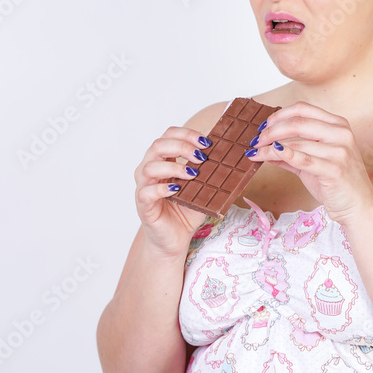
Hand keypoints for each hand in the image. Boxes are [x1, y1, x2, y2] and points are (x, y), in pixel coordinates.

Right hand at [134, 127, 214, 256]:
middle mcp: (149, 170)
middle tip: (201, 156)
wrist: (176, 239)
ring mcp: (144, 187)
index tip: (206, 142)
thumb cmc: (186, 211)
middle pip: (157, 146)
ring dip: (174, 167)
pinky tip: (177, 189)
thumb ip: (208, 170)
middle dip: (181, 146)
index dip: (186, 134)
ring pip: (150, 167)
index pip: (168, 136)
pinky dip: (162, 188)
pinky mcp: (143, 205)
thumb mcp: (201, 187)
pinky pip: (146, 192)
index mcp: (163, 161)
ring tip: (193, 174)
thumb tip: (229, 154)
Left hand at [246, 101, 372, 222]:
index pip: (303, 109)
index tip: (264, 125)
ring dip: (269, 147)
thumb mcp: (315, 162)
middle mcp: (341, 134)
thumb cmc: (338, 184)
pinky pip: (301, 159)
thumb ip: (293, 152)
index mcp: (338, 125)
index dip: (279, 115)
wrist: (359, 207)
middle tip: (255, 140)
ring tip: (255, 152)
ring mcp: (340, 151)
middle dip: (271, 130)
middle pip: (297, 123)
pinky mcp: (334, 169)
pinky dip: (279, 156)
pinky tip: (265, 156)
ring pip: (295, 142)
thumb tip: (266, 146)